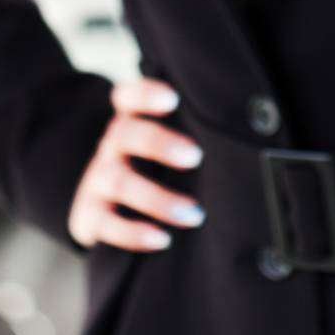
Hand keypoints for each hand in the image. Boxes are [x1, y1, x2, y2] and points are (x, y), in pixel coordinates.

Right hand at [68, 79, 206, 250]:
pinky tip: (163, 240)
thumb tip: (245, 137)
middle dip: (160, 144)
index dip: (145, 94)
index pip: (127, 97)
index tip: (173, 100)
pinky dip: (134, 233)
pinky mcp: (89, 216)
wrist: (100, 204)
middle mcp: (111, 147)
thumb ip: (187, 135)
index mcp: (128, 122)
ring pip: (119, 181)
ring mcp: (97, 181)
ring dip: (157, 198)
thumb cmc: (147, 168)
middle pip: (126, 133)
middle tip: (195, 157)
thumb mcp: (157, 146)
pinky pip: (107, 224)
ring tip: (193, 214)